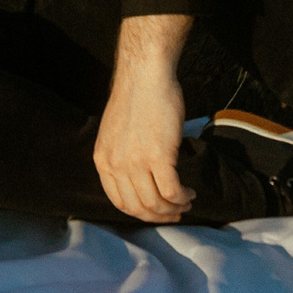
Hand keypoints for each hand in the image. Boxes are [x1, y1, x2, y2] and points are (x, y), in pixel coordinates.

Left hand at [93, 15, 193, 223]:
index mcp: (102, 160)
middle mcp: (115, 164)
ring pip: (156, 203)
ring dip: (174, 208)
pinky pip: (172, 191)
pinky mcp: (159, 156)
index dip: (141, 213)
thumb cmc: (136, 98)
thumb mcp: (116, 133)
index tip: (156, 212)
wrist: (145, 76)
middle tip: (176, 213)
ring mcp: (136, 162)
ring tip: (186, 202)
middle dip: (159, 216)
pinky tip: (190, 193)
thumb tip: (139, 179)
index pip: (119, 202)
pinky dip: (183, 197)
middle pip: (138, 208)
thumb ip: (121, 156)